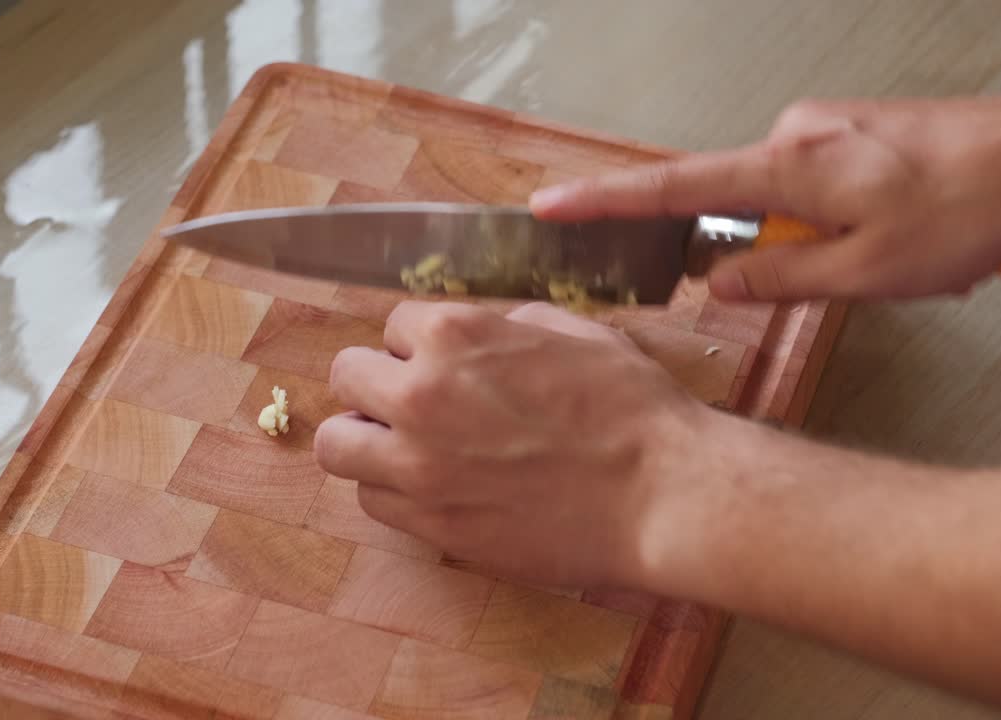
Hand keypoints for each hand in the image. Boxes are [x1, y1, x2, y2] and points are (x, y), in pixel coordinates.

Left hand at [313, 300, 710, 589]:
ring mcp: (419, 467)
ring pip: (338, 446)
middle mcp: (421, 396)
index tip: (438, 361)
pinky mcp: (432, 524)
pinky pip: (373, 501)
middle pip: (345, 377)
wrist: (662, 494)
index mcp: (455, 336)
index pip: (390, 324)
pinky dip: (392, 492)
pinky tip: (433, 488)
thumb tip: (478, 334)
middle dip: (375, 383)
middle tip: (408, 402)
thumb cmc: (631, 409)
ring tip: (405, 448)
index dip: (417, 343)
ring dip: (366, 441)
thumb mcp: (570, 332)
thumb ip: (503, 326)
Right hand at [530, 96, 1000, 301]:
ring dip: (814, 238)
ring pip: (781, 199)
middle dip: (765, 246)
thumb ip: (778, 278)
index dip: (605, 201)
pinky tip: (893, 230)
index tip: (552, 206)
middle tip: (838, 268)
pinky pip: (811, 181)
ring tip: (891, 252)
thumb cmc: (963, 211)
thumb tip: (717, 282)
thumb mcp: (865, 272)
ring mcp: (824, 125)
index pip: (671, 187)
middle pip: (735, 201)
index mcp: (787, 166)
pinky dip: (834, 218)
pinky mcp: (850, 129)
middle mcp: (795, 134)